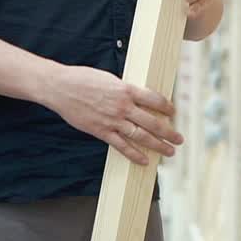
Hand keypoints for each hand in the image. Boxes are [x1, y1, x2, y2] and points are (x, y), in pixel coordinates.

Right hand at [41, 64, 182, 165]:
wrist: (61, 87)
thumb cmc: (84, 79)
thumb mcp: (110, 79)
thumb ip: (125, 90)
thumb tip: (137, 97)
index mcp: (127, 89)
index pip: (155, 100)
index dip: (167, 107)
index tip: (174, 113)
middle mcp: (123, 106)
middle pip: (152, 122)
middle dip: (169, 132)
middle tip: (179, 139)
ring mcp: (113, 121)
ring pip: (141, 136)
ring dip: (158, 145)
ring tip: (169, 151)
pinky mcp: (101, 131)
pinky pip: (121, 146)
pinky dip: (134, 154)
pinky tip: (144, 161)